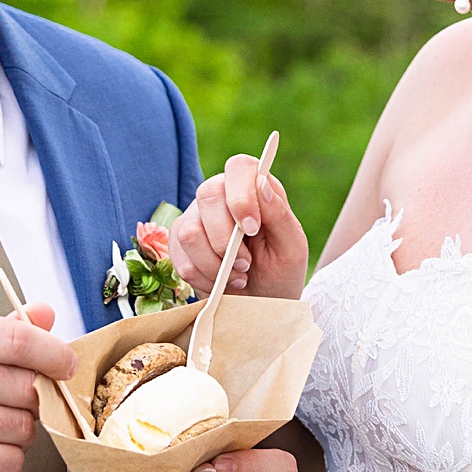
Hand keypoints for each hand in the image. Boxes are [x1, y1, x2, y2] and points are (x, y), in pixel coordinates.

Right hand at [0, 303, 76, 471]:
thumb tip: (45, 314)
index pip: (16, 337)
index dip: (53, 351)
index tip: (65, 361)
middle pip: (26, 383)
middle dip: (30, 396)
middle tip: (9, 401)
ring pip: (24, 423)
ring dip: (16, 430)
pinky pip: (12, 458)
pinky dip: (4, 458)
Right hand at [169, 157, 307, 298]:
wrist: (261, 303)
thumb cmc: (280, 272)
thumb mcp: (292, 248)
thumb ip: (280, 215)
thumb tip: (261, 184)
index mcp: (253, 188)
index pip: (239, 168)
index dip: (241, 196)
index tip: (251, 229)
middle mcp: (221, 196)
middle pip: (208, 195)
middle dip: (225, 239)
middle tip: (246, 264)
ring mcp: (196, 218)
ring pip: (189, 231)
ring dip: (215, 264)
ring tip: (236, 276)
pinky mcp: (179, 243)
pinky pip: (179, 257)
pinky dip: (202, 277)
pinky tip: (219, 282)